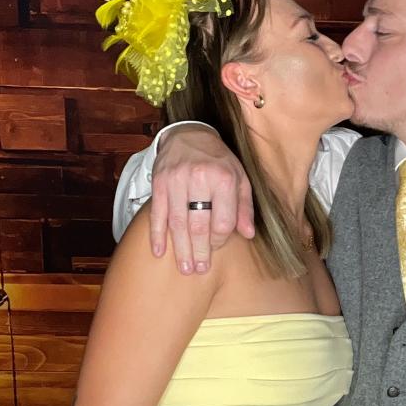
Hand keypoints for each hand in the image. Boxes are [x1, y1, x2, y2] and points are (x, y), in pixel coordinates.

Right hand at [151, 125, 253, 273]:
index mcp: (224, 179)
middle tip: (199, 270)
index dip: (220, 239)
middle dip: (200, 252)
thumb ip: (244, 207)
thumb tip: (248, 234)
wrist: (189, 135)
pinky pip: (157, 213)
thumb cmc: (219, 161)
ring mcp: (177, 180)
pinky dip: (157, 235)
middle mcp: (200, 179)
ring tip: (185, 268)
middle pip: (199, 225)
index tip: (217, 246)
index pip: (223, 221)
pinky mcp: (159, 182)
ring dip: (180, 249)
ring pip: (178, 223)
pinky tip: (158, 252)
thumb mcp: (239, 178)